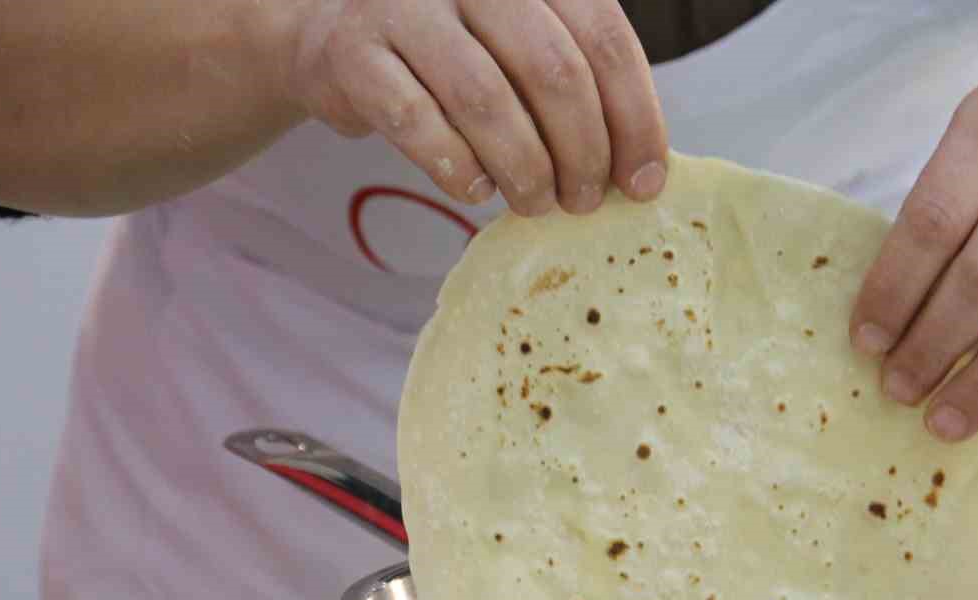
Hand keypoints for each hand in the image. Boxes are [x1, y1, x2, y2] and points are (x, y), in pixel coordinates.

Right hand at [284, 0, 668, 214]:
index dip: (633, 118)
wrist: (334, 36)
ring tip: (536, 203)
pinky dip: (457, 168)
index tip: (643, 181)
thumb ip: (577, 86)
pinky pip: (416, 121)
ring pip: (487, 99)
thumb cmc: (452, 53)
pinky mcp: (354, 54)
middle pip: (553, 70)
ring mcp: (407, 9)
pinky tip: (476, 189)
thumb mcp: (522, 48)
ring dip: (524, 169)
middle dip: (582, 152)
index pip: (605, 38)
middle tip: (585, 201)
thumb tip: (641, 170)